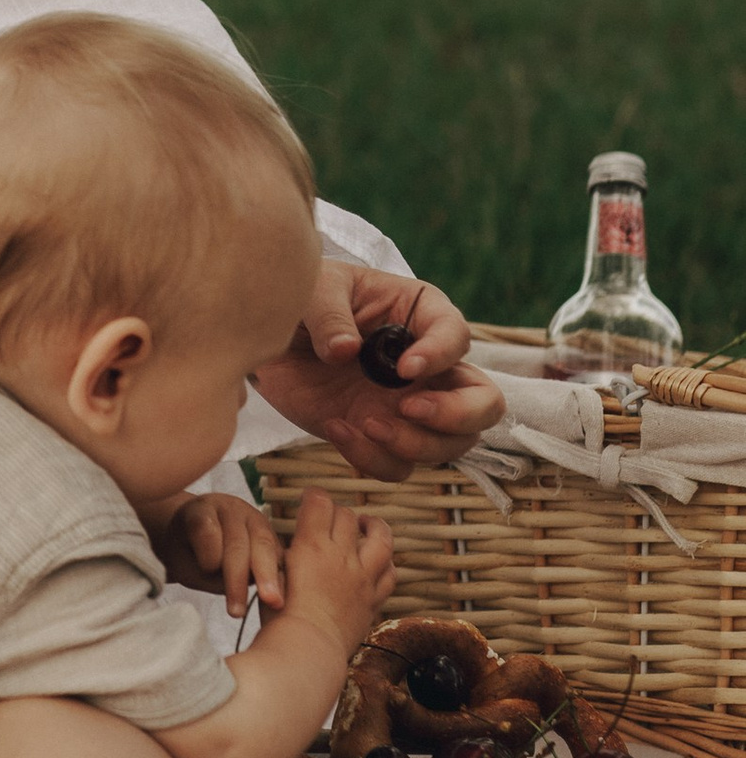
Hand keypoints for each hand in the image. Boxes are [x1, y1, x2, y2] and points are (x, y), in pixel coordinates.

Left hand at [148, 487, 285, 620]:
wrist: (200, 537)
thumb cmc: (188, 550)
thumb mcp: (181, 558)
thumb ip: (200, 566)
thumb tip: (227, 579)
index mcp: (202, 509)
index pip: (206, 527)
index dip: (209, 550)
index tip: (208, 569)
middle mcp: (232, 510)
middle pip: (237, 541)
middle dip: (238, 575)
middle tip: (238, 607)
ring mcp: (256, 521)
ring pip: (264, 547)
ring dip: (267, 578)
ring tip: (271, 602)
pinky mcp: (273, 538)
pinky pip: (280, 557)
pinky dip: (280, 580)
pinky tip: (281, 600)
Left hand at [254, 262, 501, 477]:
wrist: (271, 340)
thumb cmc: (304, 299)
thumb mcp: (313, 290)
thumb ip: (329, 315)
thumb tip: (345, 350)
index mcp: (422, 317)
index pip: (457, 337)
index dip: (441, 356)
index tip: (405, 369)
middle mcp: (430, 367)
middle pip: (485, 403)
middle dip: (458, 415)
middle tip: (408, 409)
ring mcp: (411, 407)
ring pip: (452, 445)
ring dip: (415, 444)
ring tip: (366, 424)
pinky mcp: (383, 437)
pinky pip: (399, 466)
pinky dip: (371, 459)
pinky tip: (336, 428)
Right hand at [275, 485, 395, 655]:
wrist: (306, 650)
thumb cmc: (280, 616)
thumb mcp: (272, 575)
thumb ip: (286, 556)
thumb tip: (292, 547)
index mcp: (312, 545)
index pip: (320, 503)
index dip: (314, 496)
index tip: (309, 498)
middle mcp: (341, 556)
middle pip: (348, 516)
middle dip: (338, 511)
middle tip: (331, 516)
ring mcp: (362, 578)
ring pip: (381, 539)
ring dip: (375, 527)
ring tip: (368, 524)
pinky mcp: (373, 599)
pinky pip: (390, 574)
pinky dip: (387, 564)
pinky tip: (380, 563)